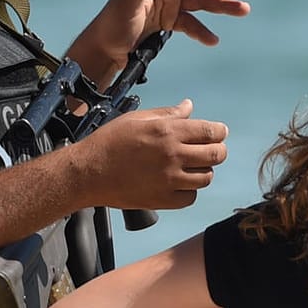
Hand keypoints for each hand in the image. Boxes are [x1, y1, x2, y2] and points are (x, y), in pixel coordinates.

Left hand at [71, 0, 254, 71]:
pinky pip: (191, 24)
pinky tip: (213, 40)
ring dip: (223, 7)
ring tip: (244, 11)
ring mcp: (169, 5)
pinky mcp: (168, 23)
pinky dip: (203, 31)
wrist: (105, 50)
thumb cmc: (112, 24)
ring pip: (202, 2)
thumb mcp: (126, 3)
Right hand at [77, 100, 226, 209]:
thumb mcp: (137, 119)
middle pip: (216, 155)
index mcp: (167, 132)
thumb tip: (188, 107)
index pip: (211, 132)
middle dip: (218, 151)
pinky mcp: (163, 200)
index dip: (220, 132)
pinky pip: (190, 197)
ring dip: (204, 171)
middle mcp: (172, 155)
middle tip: (212, 150)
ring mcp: (169, 180)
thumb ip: (167, 114)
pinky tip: (179, 183)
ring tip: (192, 167)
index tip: (219, 133)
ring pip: (206, 177)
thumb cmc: (108, 143)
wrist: (88, 173)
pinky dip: (189, 191)